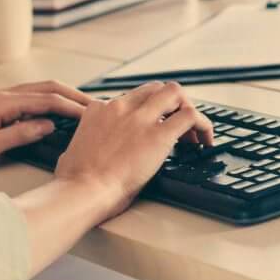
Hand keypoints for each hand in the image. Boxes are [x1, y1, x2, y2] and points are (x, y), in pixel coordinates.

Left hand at [0, 81, 95, 176]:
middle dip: (73, 95)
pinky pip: (30, 99)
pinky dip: (49, 102)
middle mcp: (2, 95)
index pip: (46, 99)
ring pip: (39, 91)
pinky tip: (58, 112)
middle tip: (97, 107)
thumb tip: (49, 125)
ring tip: (84, 108)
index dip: (72, 106)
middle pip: (47, 88)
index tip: (93, 115)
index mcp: (1, 102)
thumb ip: (19, 134)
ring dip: (62, 96)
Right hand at [53, 81, 213, 219]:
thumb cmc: (74, 181)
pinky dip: (203, 125)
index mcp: (98, 110)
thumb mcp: (74, 151)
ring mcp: (140, 119)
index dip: (146, 112)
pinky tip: (205, 141)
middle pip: (155, 89)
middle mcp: (120, 107)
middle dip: (170, 104)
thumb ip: (88, 143)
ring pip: (174, 93)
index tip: (152, 126)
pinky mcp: (159, 135)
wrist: (82, 191)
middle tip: (177, 125)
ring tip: (194, 133)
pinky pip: (190, 116)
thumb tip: (93, 152)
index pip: (130, 99)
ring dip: (187, 109)